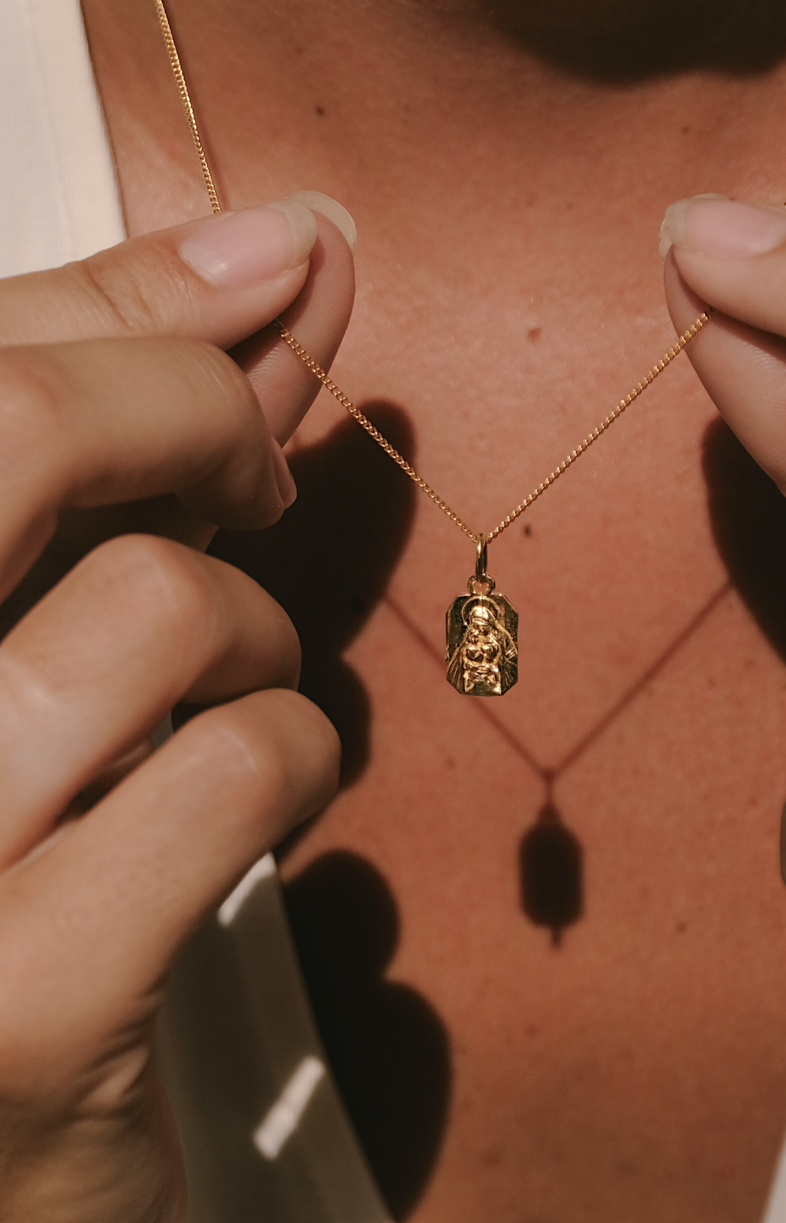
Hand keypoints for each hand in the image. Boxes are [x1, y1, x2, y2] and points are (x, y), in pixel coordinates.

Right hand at [0, 200, 352, 1221]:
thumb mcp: (8, 613)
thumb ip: (106, 426)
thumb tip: (272, 241)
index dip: (148, 306)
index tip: (277, 282)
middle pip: (16, 424)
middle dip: (195, 411)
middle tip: (256, 467)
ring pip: (155, 603)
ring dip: (249, 629)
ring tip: (228, 681)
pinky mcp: (8, 1009)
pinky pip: (237, 766)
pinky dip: (292, 752)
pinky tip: (259, 788)